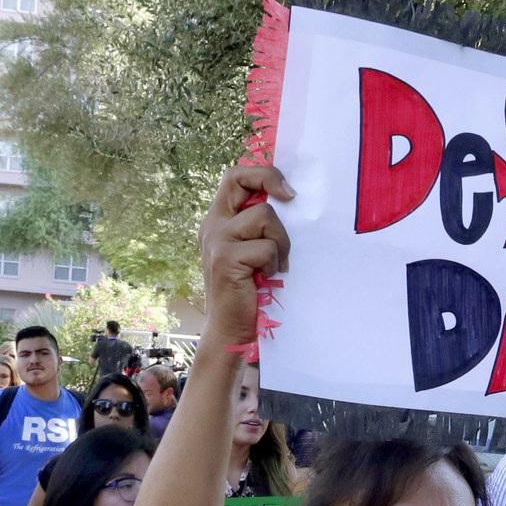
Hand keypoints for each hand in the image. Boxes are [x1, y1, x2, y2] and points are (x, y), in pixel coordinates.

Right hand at [199, 165, 294, 346]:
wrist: (230, 330)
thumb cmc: (249, 292)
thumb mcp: (252, 251)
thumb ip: (259, 227)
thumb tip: (291, 200)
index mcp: (219, 220)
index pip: (235, 177)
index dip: (262, 174)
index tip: (286, 191)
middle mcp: (213, 226)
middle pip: (239, 179)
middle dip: (270, 180)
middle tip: (291, 198)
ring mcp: (217, 241)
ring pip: (264, 216)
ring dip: (280, 241)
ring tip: (274, 264)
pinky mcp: (225, 259)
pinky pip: (266, 247)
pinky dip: (274, 263)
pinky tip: (266, 278)